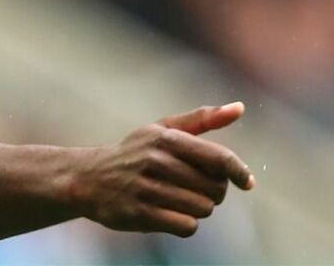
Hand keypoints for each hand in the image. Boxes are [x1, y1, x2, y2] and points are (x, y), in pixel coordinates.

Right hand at [73, 102, 254, 236]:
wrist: (87, 178)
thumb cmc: (133, 153)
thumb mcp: (161, 130)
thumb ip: (201, 119)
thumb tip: (240, 107)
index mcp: (166, 139)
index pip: (219, 158)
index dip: (239, 172)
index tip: (246, 182)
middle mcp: (156, 161)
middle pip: (215, 188)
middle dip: (212, 192)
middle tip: (195, 188)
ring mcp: (146, 188)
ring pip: (202, 208)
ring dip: (198, 208)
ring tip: (179, 200)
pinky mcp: (139, 213)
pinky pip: (186, 226)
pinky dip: (185, 223)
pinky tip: (171, 214)